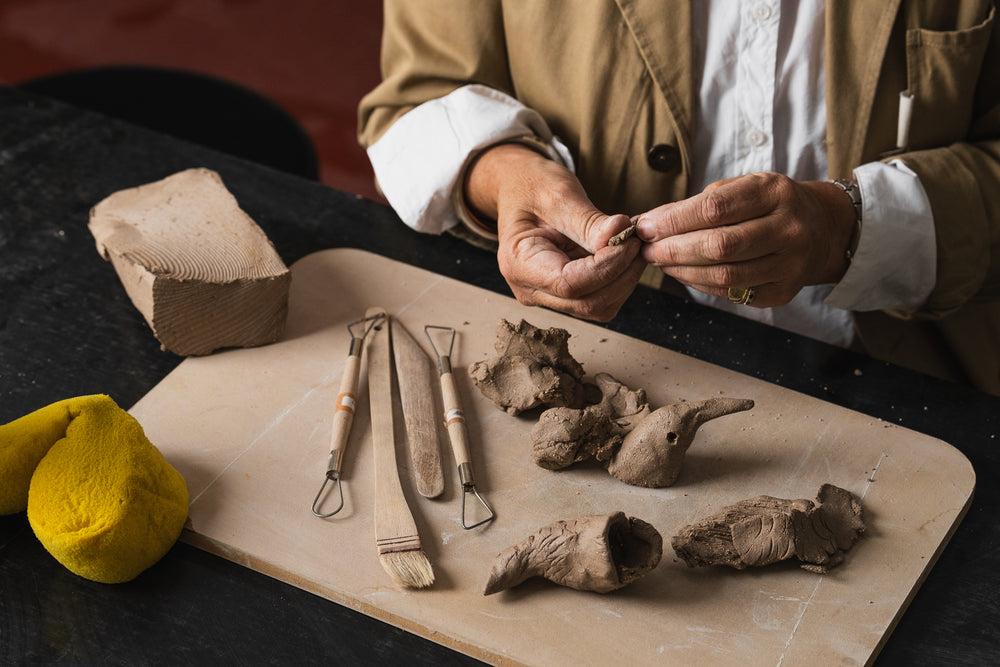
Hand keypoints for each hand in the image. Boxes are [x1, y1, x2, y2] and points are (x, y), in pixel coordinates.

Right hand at [464, 143, 645, 320]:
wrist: (520, 188)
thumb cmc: (533, 187)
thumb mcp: (559, 195)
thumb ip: (589, 221)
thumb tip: (621, 233)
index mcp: (519, 265)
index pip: (569, 284)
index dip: (606, 267)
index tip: (630, 240)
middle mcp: (530, 288)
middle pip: (587, 302)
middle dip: (622, 274)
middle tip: (638, 239)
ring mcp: (547, 295)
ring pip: (598, 306)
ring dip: (624, 279)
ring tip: (633, 243)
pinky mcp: (565, 293)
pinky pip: (600, 298)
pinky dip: (619, 279)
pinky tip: (624, 253)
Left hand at [633, 172, 857, 307]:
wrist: (822, 230)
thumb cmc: (769, 205)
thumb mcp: (742, 188)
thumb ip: (698, 203)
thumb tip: (651, 221)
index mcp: (775, 193)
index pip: (716, 208)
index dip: (674, 220)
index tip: (646, 226)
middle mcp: (788, 229)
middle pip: (719, 246)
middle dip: (674, 249)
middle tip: (647, 249)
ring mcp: (790, 264)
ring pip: (725, 276)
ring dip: (683, 271)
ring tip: (660, 262)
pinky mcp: (782, 292)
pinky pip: (732, 293)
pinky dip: (701, 285)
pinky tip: (684, 273)